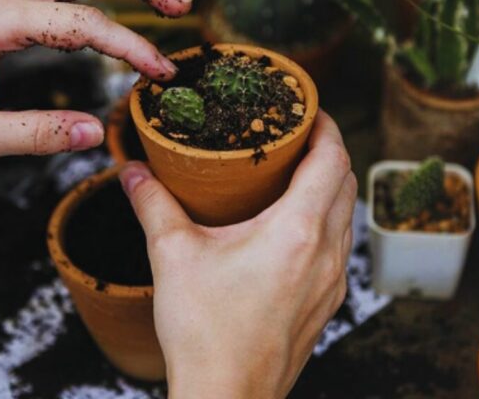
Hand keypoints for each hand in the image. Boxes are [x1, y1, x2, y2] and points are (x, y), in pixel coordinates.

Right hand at [119, 111, 355, 397]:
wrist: (226, 397)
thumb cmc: (205, 331)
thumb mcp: (172, 255)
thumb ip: (152, 204)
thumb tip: (131, 171)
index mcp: (297, 231)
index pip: (332, 158)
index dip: (325, 125)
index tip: (307, 108)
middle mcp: (327, 254)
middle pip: (346, 182)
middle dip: (328, 150)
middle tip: (294, 135)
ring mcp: (332, 283)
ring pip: (346, 215)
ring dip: (329, 186)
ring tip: (293, 174)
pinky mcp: (326, 304)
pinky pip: (340, 247)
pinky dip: (326, 221)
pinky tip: (292, 226)